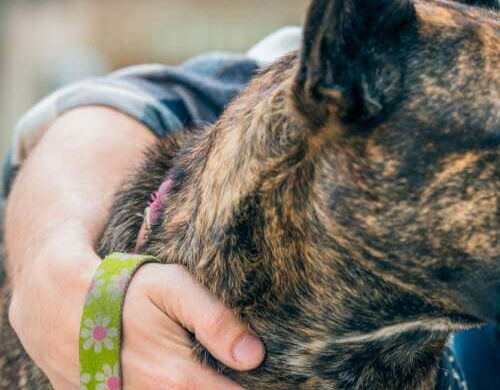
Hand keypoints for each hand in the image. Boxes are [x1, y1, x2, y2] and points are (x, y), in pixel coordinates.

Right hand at [9, 237, 263, 388]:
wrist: (56, 299)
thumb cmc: (123, 287)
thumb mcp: (173, 288)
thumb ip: (216, 321)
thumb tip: (253, 356)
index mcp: (175, 379)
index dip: (255, 387)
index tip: (274, 377)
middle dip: (225, 385)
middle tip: (235, 367)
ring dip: (195, 384)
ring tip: (206, 366)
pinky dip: (165, 386)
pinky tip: (173, 369)